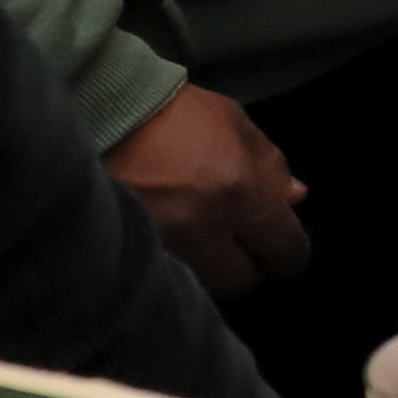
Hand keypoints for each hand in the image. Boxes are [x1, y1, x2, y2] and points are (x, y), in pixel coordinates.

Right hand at [104, 83, 312, 296]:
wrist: (103, 115)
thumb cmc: (175, 114)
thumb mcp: (234, 125)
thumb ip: (270, 166)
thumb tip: (294, 199)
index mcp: (235, 192)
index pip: (283, 248)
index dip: (291, 252)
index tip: (287, 246)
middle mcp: (201, 229)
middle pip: (242, 280)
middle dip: (252, 265)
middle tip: (250, 244)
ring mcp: (162, 247)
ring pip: (205, 283)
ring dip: (216, 267)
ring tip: (213, 239)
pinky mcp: (133, 252)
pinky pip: (174, 276)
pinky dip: (185, 267)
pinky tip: (183, 240)